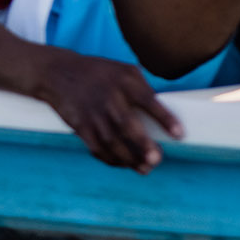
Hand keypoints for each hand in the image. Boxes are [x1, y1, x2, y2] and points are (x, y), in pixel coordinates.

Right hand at [31, 49, 184, 173]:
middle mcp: (109, 98)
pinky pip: (97, 148)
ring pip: (112, 142)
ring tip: (146, 169)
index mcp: (125, 82)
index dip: (165, 118)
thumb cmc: (101, 72)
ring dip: (129, 159)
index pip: (148, 101)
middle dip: (142, 144)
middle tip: (156, 160)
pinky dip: (111, 159)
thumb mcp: (125, 70)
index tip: (179, 135)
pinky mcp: (80, 126)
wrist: (60, 73)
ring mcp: (93, 114)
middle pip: (127, 125)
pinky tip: (124, 164)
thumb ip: (144, 88)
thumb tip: (164, 113)